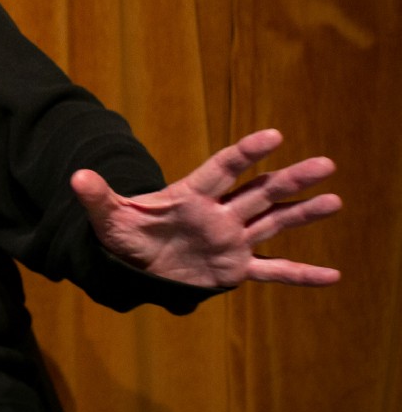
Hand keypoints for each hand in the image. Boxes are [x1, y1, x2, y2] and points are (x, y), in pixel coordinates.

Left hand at [71, 129, 341, 288]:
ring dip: (302, 214)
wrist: (131, 266)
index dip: (245, 153)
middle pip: (259, 192)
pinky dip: (300, 274)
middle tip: (325, 164)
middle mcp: (218, 214)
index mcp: (190, 196)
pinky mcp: (234, 268)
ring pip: (272, 223)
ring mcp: (229, 240)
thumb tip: (76, 178)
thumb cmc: (122, 236)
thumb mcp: (108, 218)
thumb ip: (98, 198)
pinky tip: (332, 275)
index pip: (222, 169)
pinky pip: (273, 271)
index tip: (273, 136)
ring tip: (335, 200)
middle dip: (290, 179)